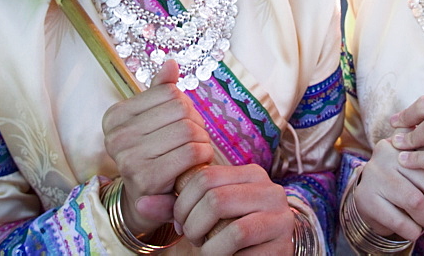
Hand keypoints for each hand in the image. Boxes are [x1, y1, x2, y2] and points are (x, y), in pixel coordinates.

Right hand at [102, 60, 213, 235]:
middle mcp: (116, 136)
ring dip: (201, 141)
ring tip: (192, 153)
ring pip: (189, 129)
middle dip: (195, 124)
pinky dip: (203, 156)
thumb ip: (161, 91)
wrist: (146, 202)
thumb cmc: (155, 155)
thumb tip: (170, 63)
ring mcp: (128, 158)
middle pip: (181, 109)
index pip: (170, 92)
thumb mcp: (154, 120)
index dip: (184, 106)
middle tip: (190, 140)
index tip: (178, 124)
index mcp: (115, 116)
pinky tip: (196, 165)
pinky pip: (192, 151)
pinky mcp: (147, 178)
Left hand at [173, 163, 293, 253]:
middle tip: (193, 239)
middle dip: (193, 225)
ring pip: (231, 224)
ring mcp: (280, 216)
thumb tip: (141, 204)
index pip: (204, 177)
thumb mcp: (199, 217)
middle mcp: (269, 189)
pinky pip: (242, 244)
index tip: (182, 223)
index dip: (183, 204)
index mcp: (249, 174)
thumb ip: (172, 208)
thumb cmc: (224, 237)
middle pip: (214, 198)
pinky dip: (221, 255)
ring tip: (207, 250)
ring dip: (208, 245)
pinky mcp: (282, 242)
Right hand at [352, 134, 423, 241]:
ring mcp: (374, 175)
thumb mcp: (416, 163)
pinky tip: (414, 229)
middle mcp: (386, 154)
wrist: (367, 198)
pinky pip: (400, 221)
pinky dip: (413, 231)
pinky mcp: (366, 199)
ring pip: (416, 202)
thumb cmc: (401, 180)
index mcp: (402, 141)